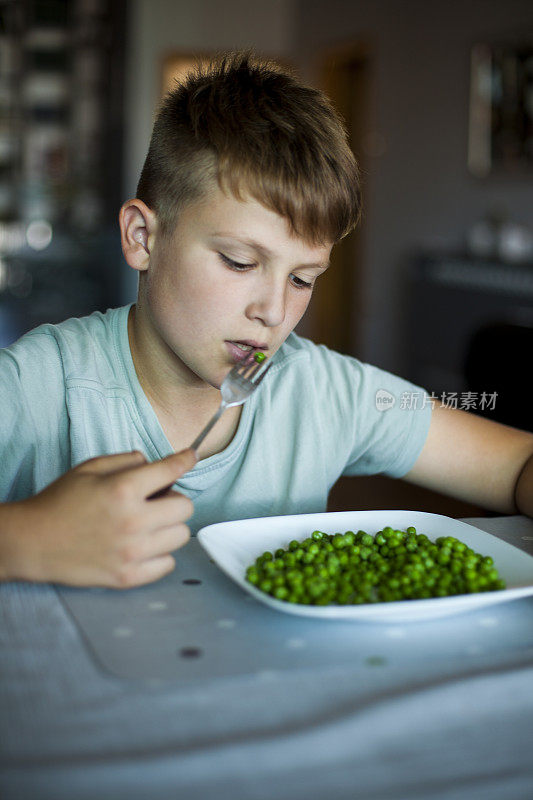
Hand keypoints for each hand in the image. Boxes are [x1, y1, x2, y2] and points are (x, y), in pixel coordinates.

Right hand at [3, 449, 195, 587]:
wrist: (33, 541)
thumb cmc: (60, 502)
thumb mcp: (89, 468)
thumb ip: (125, 460)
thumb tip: (151, 462)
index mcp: (123, 489)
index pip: (170, 470)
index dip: (184, 459)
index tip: (190, 457)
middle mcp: (133, 521)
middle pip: (185, 508)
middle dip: (174, 499)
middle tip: (158, 500)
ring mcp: (132, 552)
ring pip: (181, 536)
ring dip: (169, 527)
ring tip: (150, 525)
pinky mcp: (128, 576)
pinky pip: (168, 564)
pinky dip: (161, 554)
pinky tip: (144, 546)